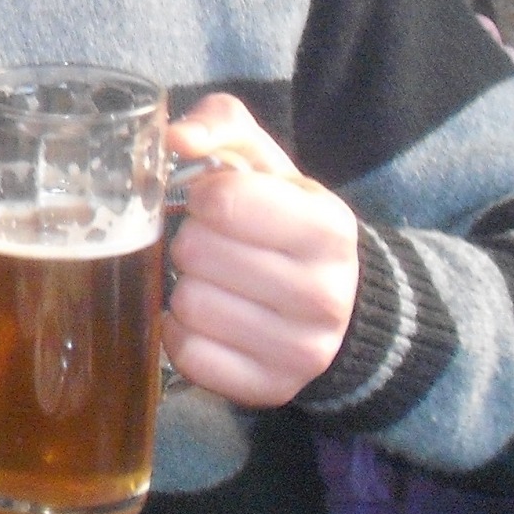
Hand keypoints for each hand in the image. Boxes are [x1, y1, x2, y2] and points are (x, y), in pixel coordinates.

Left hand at [160, 93, 359, 406]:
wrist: (338, 303)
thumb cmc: (283, 219)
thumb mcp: (264, 161)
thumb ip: (220, 124)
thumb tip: (175, 138)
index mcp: (328, 228)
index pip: (225, 201)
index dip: (202, 195)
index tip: (213, 202)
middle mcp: (325, 294)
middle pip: (197, 253)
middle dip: (191, 240)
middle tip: (211, 244)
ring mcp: (302, 351)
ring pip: (189, 305)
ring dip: (185, 287)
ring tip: (214, 281)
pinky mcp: (271, 389)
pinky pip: (187, 355)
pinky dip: (182, 334)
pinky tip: (208, 320)